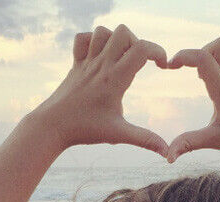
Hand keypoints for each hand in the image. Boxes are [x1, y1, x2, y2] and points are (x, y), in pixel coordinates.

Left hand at [37, 25, 168, 156]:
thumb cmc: (85, 130)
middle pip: (124, 32)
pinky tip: (99, 56)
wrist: (52, 126)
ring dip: (115, 40)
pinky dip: (92, 41)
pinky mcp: (75, 64)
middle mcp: (101, 65)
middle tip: (138, 62)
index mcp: (115, 78)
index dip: (158, 52)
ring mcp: (86, 62)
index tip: (163, 66)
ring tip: (119, 58)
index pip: (142, 49)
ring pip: (102, 32)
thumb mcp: (119, 134)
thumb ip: (145, 140)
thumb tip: (167, 152)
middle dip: (137, 42)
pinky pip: (82, 39)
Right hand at [166, 38, 219, 162]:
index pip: (202, 58)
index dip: (182, 56)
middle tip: (194, 72)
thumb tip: (167, 157)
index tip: (171, 67)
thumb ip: (188, 144)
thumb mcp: (213, 141)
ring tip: (209, 73)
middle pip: (219, 44)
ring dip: (217, 52)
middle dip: (201, 51)